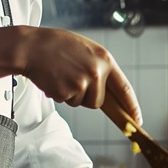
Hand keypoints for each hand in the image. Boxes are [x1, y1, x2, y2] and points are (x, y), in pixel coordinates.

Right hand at [19, 27, 142, 124]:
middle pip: (98, 102)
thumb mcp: (87, 50)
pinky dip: (60, 94)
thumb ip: (100, 67)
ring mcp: (82, 83)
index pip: (124, 89)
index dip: (131, 107)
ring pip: (82, 103)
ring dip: (72, 95)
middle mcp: (96, 72)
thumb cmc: (57, 46)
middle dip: (86, 96)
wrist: (30, 47)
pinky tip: (54, 78)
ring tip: (62, 75)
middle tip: (72, 77)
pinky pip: (67, 102)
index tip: (137, 121)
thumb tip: (110, 92)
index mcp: (105, 59)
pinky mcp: (66, 92)